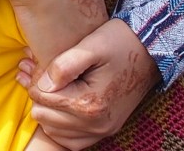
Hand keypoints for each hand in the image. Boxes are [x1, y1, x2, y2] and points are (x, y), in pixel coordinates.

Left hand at [17, 19, 156, 147]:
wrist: (151, 50)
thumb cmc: (120, 42)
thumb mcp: (91, 45)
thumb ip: (64, 65)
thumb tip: (42, 84)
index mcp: (90, 103)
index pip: (41, 98)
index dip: (33, 79)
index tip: (32, 62)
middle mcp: (96, 124)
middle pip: (43, 116)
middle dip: (37, 93)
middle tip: (37, 71)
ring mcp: (102, 131)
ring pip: (52, 130)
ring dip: (47, 109)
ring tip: (50, 85)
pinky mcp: (106, 131)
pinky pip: (70, 141)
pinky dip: (60, 125)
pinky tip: (61, 104)